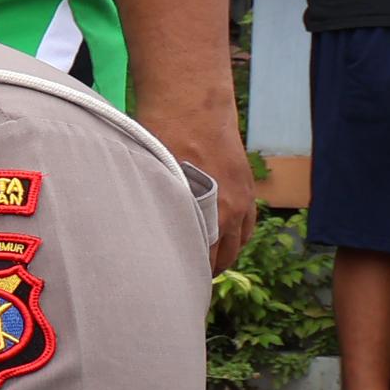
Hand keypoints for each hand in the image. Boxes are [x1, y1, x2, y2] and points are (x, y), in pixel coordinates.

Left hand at [146, 103, 255, 269]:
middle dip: (204, 270)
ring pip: (238, 242)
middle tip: (184, 281)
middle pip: (222, 256)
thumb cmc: (160, 137)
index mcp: (205, 213)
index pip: (200, 260)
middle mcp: (231, 210)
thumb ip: (153, 208)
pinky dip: (238, 237)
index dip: (186, 275)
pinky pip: (248, 223)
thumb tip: (140, 236)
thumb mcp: (150, 176)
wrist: (192, 103)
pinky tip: (224, 242)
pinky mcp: (246, 185)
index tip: (171, 286)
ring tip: (204, 266)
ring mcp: (243, 198)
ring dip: (224, 255)